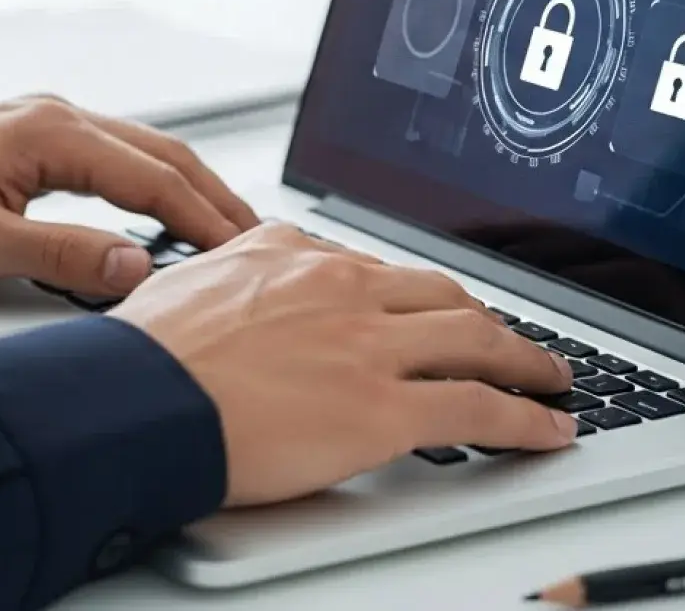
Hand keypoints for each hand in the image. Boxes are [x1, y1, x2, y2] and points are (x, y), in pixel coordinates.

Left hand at [0, 96, 258, 294]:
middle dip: (215, 198)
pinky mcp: (35, 135)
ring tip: (225, 230)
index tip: (243, 253)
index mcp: (50, 133)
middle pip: (163, 154)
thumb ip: (62, 254)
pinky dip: (153, 181)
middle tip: (258, 242)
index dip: (205, 219)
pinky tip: (162, 208)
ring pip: (143, 150)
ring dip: (188, 187)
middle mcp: (58, 115)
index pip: (153, 178)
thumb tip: (137, 266)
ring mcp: (47, 119)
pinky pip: (115, 153)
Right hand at [110, 223, 577, 506]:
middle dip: (484, 318)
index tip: (427, 311)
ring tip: (549, 378)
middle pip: (441, 295)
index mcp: (290, 255)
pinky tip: (548, 429)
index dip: (412, 297)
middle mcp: (341, 288)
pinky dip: (526, 419)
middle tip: (507, 340)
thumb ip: (231, 274)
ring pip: (476, 340)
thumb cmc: (143, 358)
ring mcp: (369, 346)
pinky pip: (479, 408)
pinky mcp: (385, 409)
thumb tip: (238, 279)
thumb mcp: (186, 282)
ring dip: (524, 360)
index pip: (374, 268)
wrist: (135, 401)